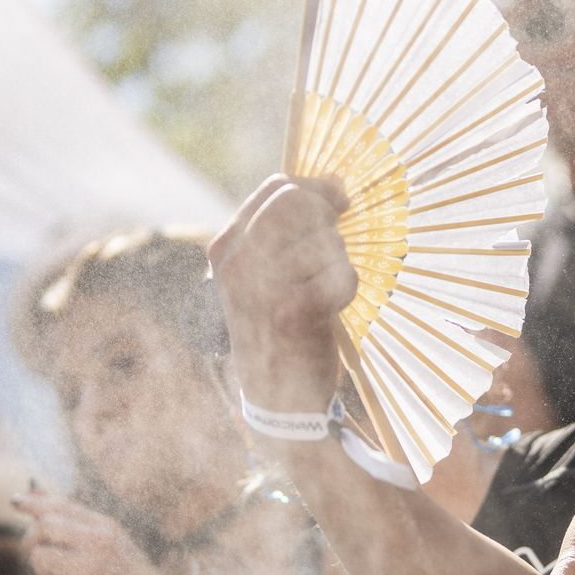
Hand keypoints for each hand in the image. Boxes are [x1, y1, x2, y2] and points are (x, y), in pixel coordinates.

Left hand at [15, 492, 180, 574]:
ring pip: (41, 557)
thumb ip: (77, 523)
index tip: (14, 501)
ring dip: (42, 571)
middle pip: (44, 527)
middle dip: (31, 540)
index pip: (62, 505)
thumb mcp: (113, 544)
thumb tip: (36, 492)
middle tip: (38, 554)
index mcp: (108, 526)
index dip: (33, 503)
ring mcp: (93, 567)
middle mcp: (101, 541)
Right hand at [207, 177, 356, 418]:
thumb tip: (336, 180)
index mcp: (227, 248)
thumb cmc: (282, 323)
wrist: (279, 394)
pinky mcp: (293, 317)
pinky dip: (348, 289)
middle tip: (335, 245)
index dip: (318, 187)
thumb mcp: (268, 272)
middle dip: (330, 219)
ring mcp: (261, 290)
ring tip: (322, 292)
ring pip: (327, 241)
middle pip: (300, 203)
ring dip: (339, 262)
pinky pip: (342, 277)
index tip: (339, 203)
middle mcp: (237, 265)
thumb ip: (289, 228)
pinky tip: (330, 312)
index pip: (277, 188)